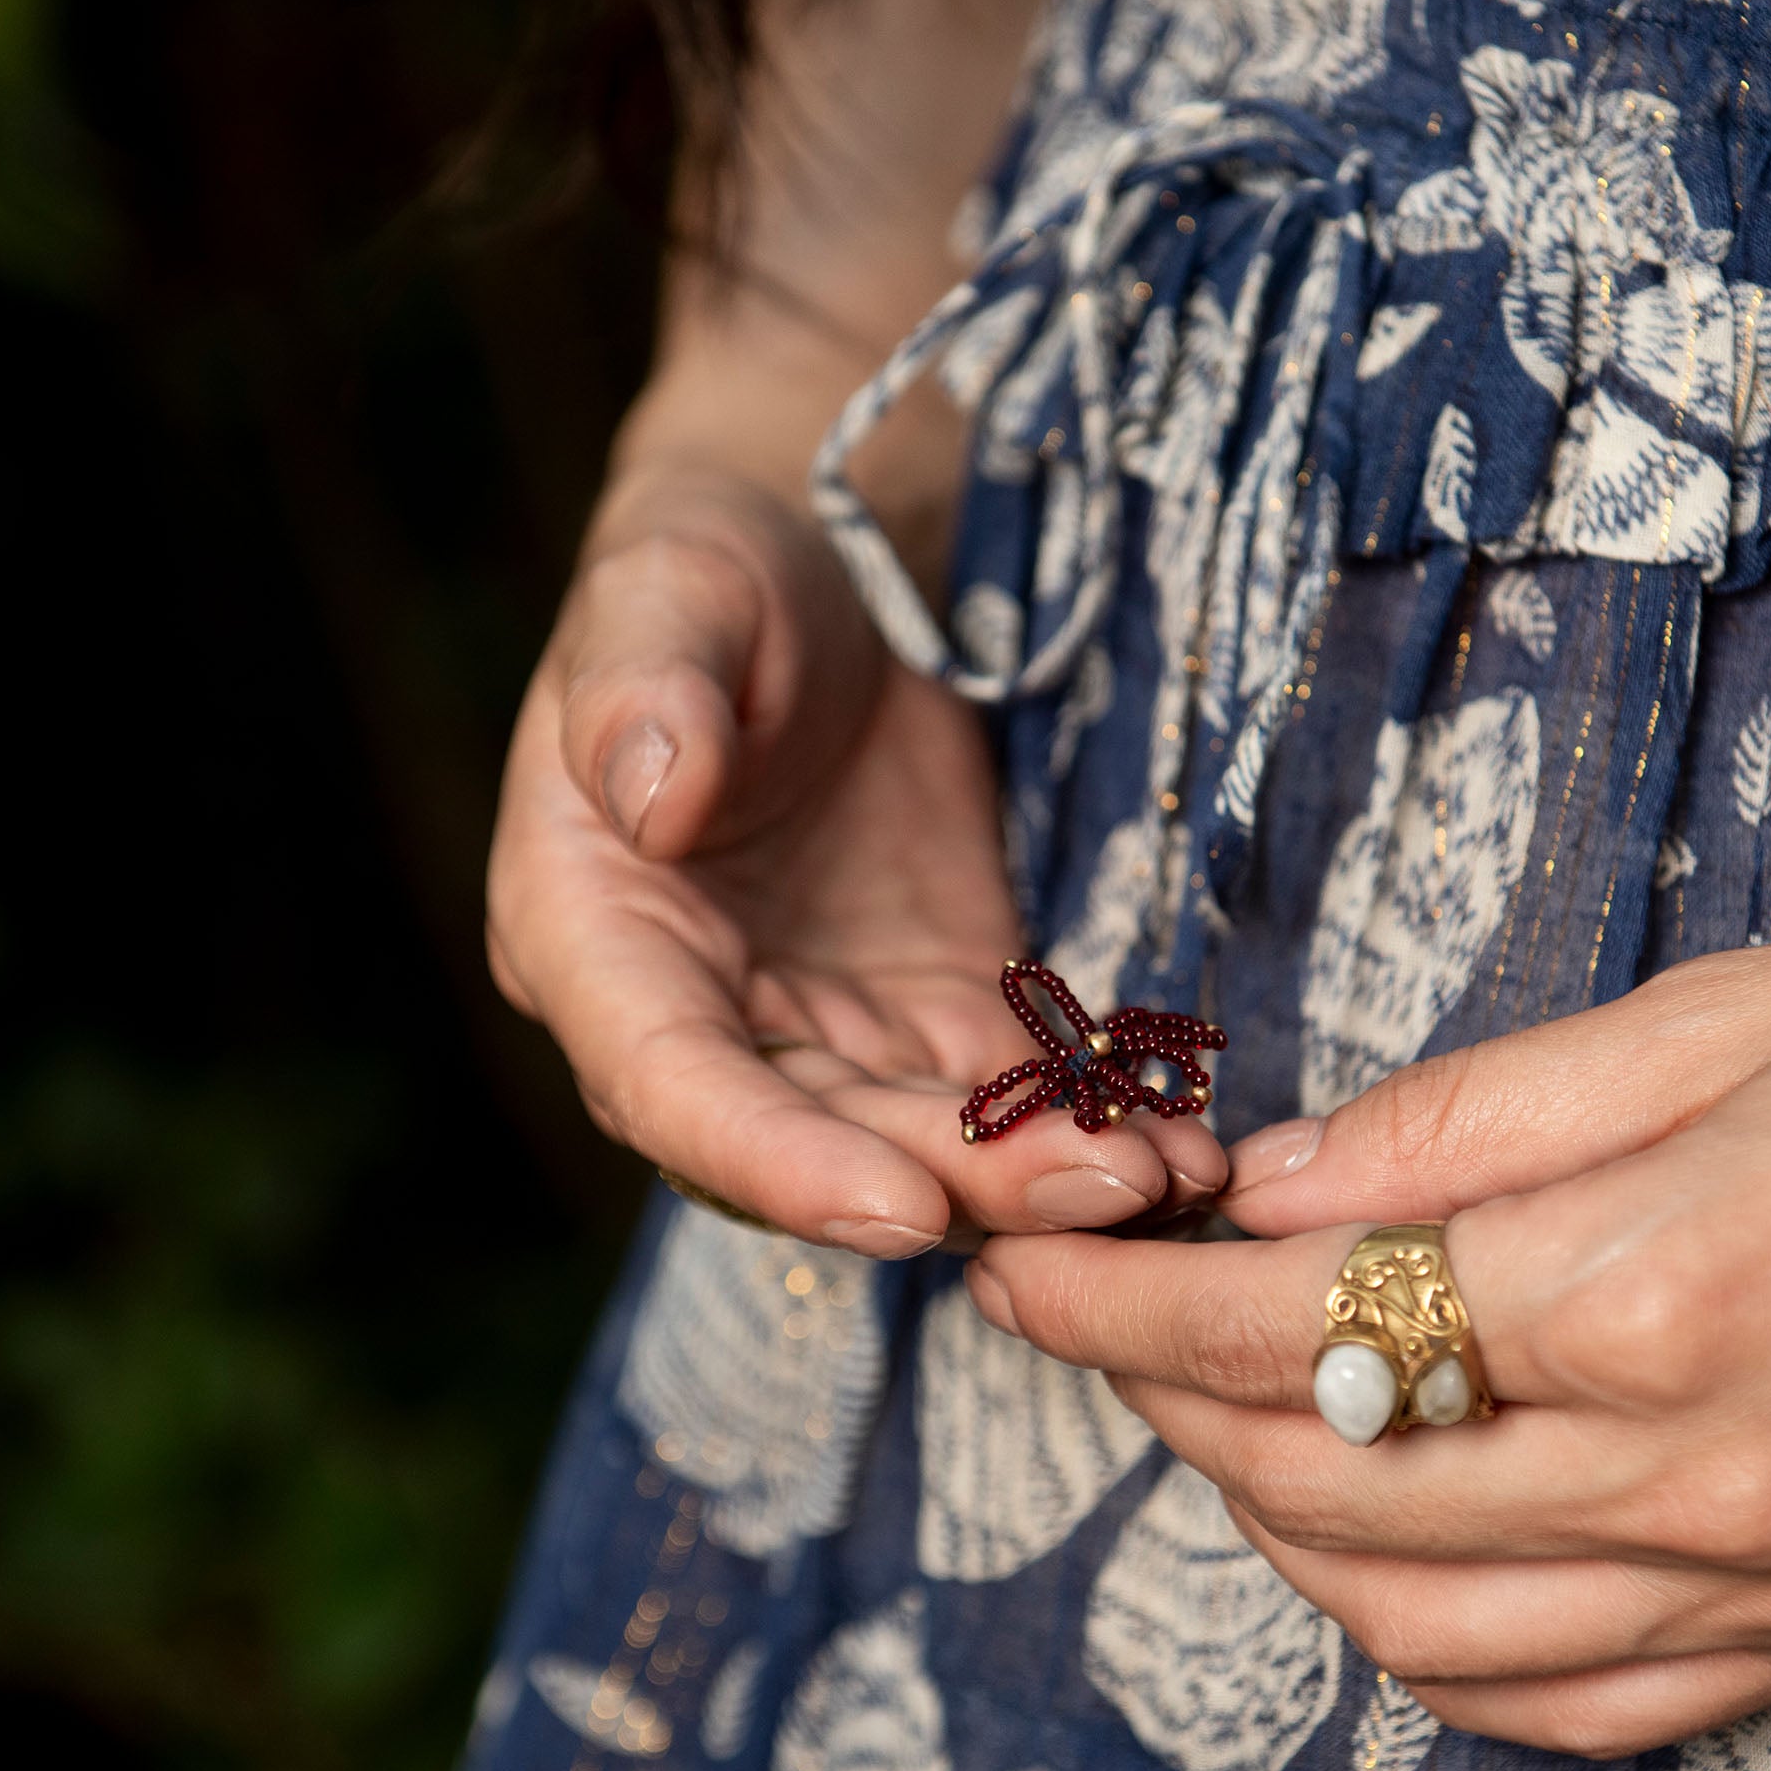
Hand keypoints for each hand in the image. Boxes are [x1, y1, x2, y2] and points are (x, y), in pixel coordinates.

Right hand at [486, 472, 1226, 1250]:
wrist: (824, 565)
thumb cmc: (717, 568)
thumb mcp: (668, 586)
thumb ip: (643, 688)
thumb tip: (651, 797)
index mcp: (591, 936)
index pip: (671, 1087)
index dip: (777, 1162)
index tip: (898, 1205)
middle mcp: (698, 1016)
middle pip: (818, 1141)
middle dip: (959, 1180)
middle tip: (1104, 1188)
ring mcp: (821, 1028)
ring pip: (920, 1143)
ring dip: (1040, 1176)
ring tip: (1169, 1177)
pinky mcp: (930, 1014)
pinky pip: (1004, 1098)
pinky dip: (1086, 1126)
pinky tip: (1180, 1146)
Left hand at [968, 872, 1770, 1750]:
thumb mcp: (1747, 1003)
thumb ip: (1481, 1118)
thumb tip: (1280, 1183)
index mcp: (1652, 1294)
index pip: (1284, 1334)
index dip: (1115, 1300)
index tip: (1020, 1258)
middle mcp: (1696, 1486)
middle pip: (1322, 1490)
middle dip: (1166, 1402)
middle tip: (1104, 1311)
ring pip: (1423, 1635)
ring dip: (1283, 1531)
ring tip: (1235, 1416)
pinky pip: (1583, 1710)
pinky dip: (1441, 1649)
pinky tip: (1402, 1555)